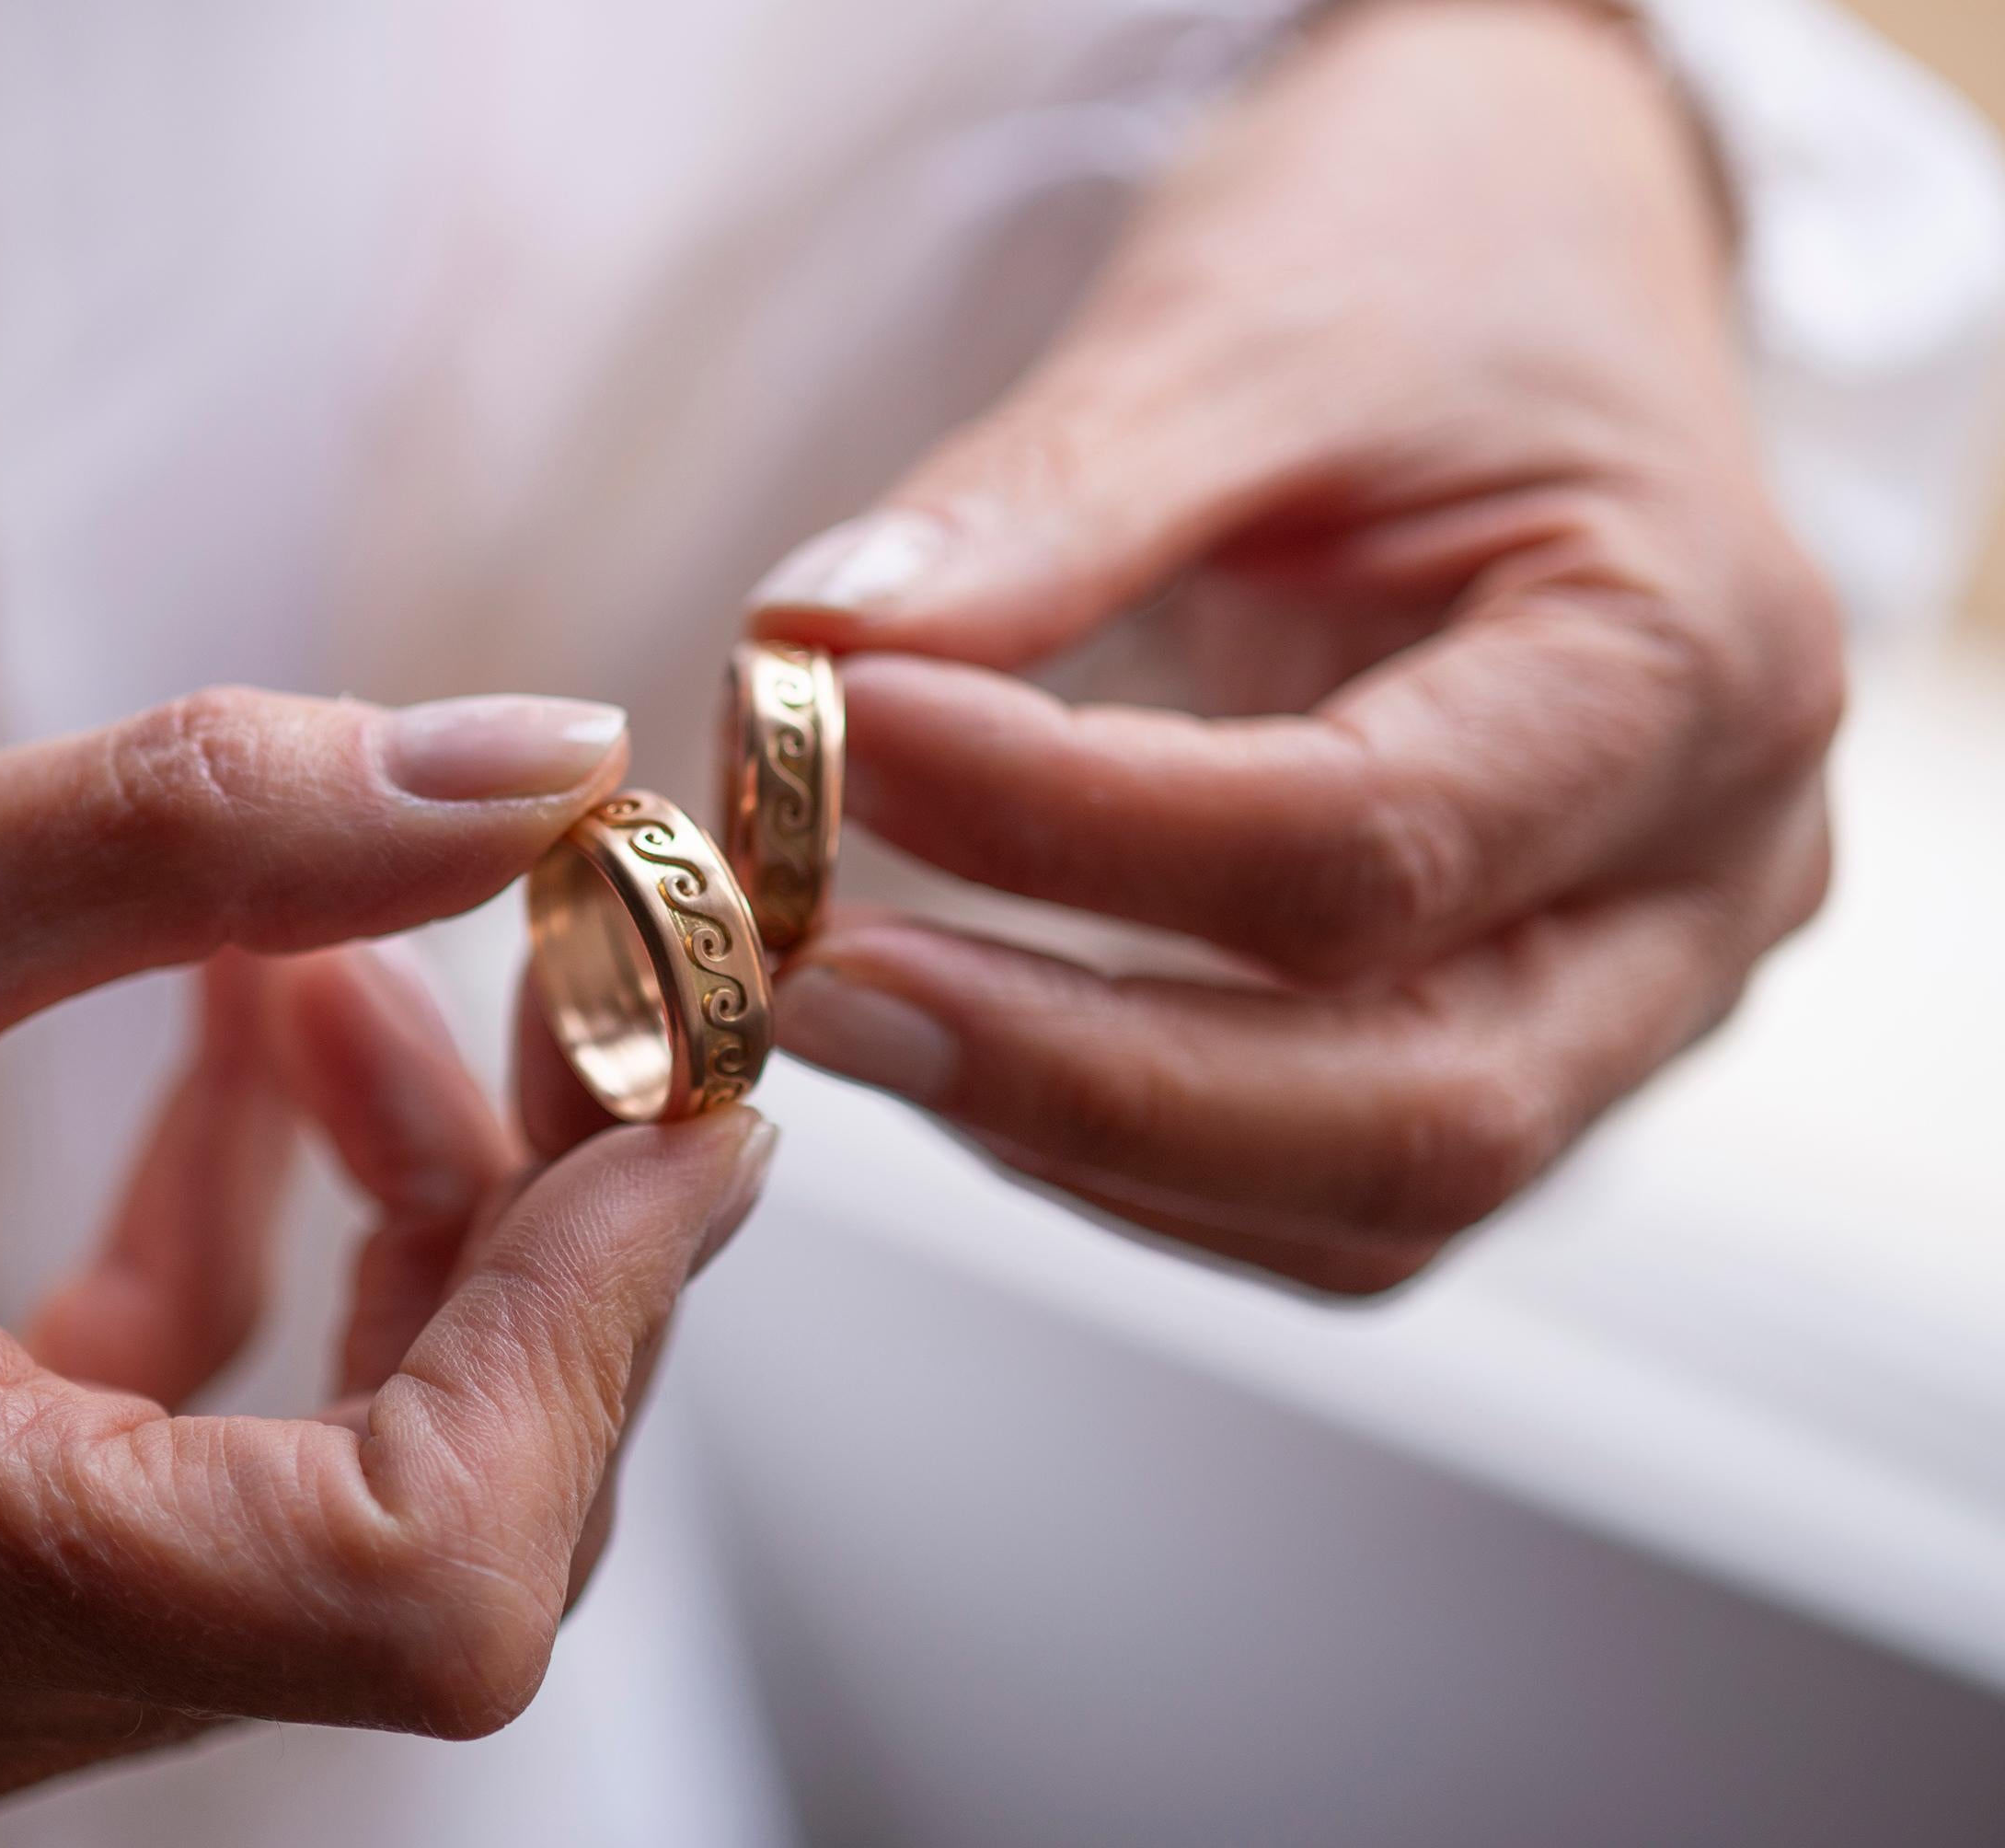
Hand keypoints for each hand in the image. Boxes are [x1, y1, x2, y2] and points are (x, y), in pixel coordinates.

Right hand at [0, 689, 774, 1837]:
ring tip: (326, 954)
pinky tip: (240, 1018)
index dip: (600, 1337)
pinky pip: (197, 1410)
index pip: (412, 1581)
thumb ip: (208, 830)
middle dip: (530, 1243)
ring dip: (399, 1212)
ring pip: (331, 1469)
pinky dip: (262, 1223)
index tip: (686, 1102)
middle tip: (556, 979)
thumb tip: (528, 763)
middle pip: (418, 1529)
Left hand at [749, 0, 1838, 1292]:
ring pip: (1366, 1200)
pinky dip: (1129, 1147)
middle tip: (819, 988)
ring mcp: (1634, 987)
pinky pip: (1327, 1190)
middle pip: (1411, 1111)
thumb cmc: (1421, 266)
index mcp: (1695, 664)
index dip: (1068, 828)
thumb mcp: (1237, 328)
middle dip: (1073, 1076)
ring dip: (1081, 1137)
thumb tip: (813, 659)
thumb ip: (1041, 507)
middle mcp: (1710, 879)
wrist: (1528, 266)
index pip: (1361, 843)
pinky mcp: (1522, 1032)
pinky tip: (975, 1037)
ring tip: (860, 1004)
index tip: (840, 747)